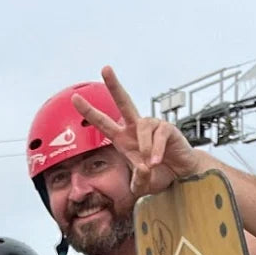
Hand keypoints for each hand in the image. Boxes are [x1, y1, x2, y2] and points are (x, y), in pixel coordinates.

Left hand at [72, 65, 201, 200]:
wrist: (181, 174)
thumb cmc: (158, 175)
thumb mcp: (142, 186)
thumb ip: (138, 182)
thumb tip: (143, 168)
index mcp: (123, 139)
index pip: (103, 123)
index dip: (89, 112)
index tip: (74, 99)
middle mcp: (135, 128)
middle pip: (124, 102)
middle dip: (114, 85)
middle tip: (105, 68)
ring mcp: (151, 125)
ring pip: (143, 127)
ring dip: (145, 148)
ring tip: (151, 164)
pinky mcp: (167, 128)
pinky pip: (158, 136)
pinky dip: (156, 150)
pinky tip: (157, 161)